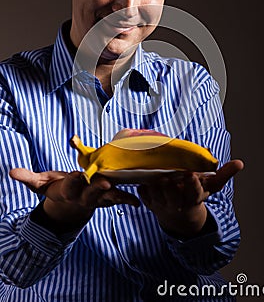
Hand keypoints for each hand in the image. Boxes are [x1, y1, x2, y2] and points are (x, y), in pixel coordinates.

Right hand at [9, 168, 139, 227]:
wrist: (69, 205)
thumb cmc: (57, 188)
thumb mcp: (41, 183)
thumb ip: (28, 178)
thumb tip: (11, 172)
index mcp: (68, 190)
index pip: (70, 184)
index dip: (74, 180)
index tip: (78, 174)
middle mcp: (83, 196)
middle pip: (90, 192)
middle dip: (97, 188)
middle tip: (105, 182)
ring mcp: (96, 198)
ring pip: (106, 197)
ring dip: (116, 195)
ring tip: (127, 196)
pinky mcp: (106, 198)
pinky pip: (118, 199)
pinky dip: (128, 199)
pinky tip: (137, 201)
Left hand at [138, 159, 243, 238]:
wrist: (179, 215)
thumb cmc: (195, 194)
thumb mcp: (211, 187)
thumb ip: (224, 174)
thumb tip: (240, 164)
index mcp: (193, 198)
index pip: (194, 191)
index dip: (192, 184)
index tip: (190, 174)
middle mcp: (177, 202)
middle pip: (172, 195)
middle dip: (170, 186)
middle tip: (166, 175)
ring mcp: (162, 204)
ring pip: (156, 195)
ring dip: (154, 186)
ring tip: (152, 174)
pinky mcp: (150, 203)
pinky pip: (144, 195)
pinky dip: (143, 188)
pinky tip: (142, 179)